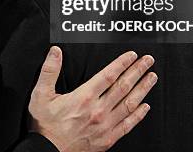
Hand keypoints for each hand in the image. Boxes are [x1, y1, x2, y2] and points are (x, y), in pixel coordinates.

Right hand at [28, 47, 155, 151]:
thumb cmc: (45, 126)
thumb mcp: (41, 95)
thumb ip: (49, 71)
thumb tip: (55, 52)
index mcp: (83, 97)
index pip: (108, 75)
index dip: (122, 63)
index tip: (132, 55)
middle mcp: (98, 110)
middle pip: (123, 87)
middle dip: (137, 71)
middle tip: (148, 61)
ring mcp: (105, 126)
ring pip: (130, 104)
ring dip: (143, 89)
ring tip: (152, 78)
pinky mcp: (108, 139)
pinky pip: (128, 124)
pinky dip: (138, 115)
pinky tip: (145, 106)